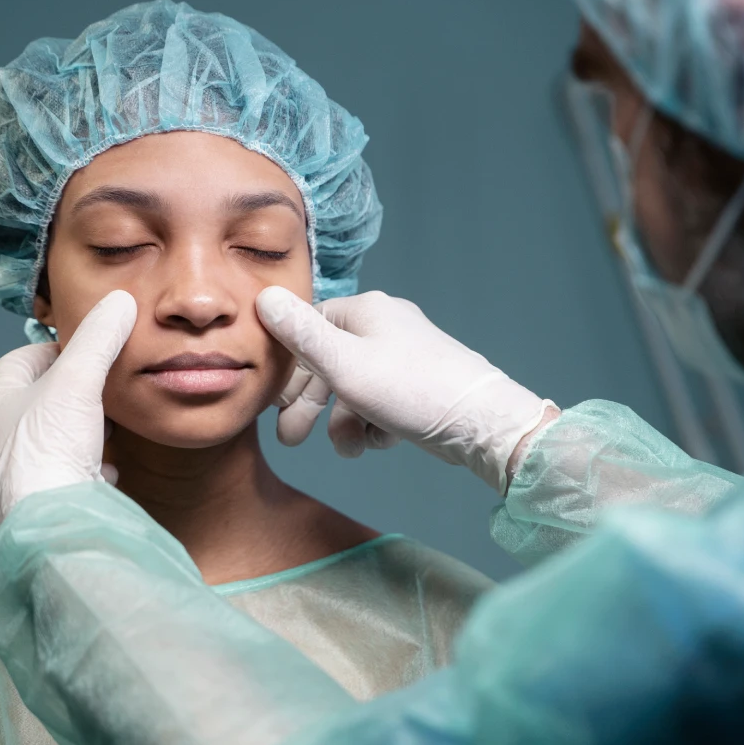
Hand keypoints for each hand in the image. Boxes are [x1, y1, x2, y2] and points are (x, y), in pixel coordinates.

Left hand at [0, 290, 136, 532]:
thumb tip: (120, 300)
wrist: (49, 524)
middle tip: (104, 388)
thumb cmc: (49, 449)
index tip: (90, 350)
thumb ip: (99, 338)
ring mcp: (16, 473)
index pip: (20, 360)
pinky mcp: (37, 502)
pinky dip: (85, 468)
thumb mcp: (78, 379)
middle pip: (38, 400)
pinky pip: (63, 476)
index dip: (56, 350)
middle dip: (73, 392)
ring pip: (51, 439)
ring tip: (108, 426)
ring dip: (80, 431)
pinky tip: (104, 469)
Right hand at [258, 287, 552, 491]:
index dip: (288, 365)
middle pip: (329, 363)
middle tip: (291, 440)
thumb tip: (263, 294)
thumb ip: (300, 335)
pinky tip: (381, 441)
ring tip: (350, 449)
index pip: (308, 327)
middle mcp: (383, 327)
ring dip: (345, 423)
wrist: (479, 423)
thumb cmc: (409, 389)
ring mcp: (403, 357)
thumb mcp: (343, 364)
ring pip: (354, 390)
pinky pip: (380, 403)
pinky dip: (375, 424)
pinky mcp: (418, 386)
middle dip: (310, 405)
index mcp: (364, 311)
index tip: (273, 400)